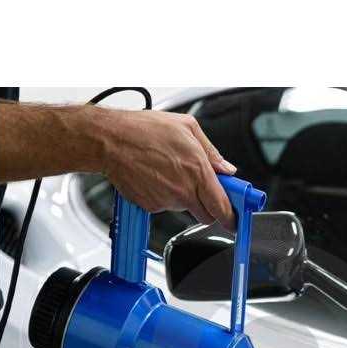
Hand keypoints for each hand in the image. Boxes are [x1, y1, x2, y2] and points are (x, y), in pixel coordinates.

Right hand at [90, 107, 237, 228]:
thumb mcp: (187, 127)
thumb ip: (212, 152)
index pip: (222, 206)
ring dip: (183, 195)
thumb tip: (227, 169)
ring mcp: (167, 201)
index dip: (232, 217)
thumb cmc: (144, 130)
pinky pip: (165, 205)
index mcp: (198, 171)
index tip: (235, 219)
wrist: (110, 141)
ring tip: (169, 170)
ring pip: (185, 207)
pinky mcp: (151, 206)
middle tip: (203, 191)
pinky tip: (155, 176)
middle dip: (209, 207)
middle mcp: (184, 190)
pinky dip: (164, 195)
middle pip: (207, 215)